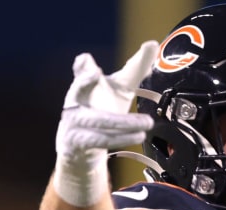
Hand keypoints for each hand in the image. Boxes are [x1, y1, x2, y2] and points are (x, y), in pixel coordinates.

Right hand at [52, 40, 158, 206]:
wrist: (79, 148)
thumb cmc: (102, 111)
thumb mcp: (118, 89)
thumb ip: (134, 69)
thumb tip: (152, 45)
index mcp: (82, 85)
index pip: (82, 72)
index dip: (83, 68)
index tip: (86, 61)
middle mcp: (74, 101)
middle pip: (80, 91)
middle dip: (88, 84)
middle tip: (98, 74)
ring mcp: (73, 123)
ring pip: (99, 121)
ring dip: (124, 123)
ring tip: (147, 123)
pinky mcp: (77, 143)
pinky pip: (100, 141)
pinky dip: (120, 139)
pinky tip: (138, 137)